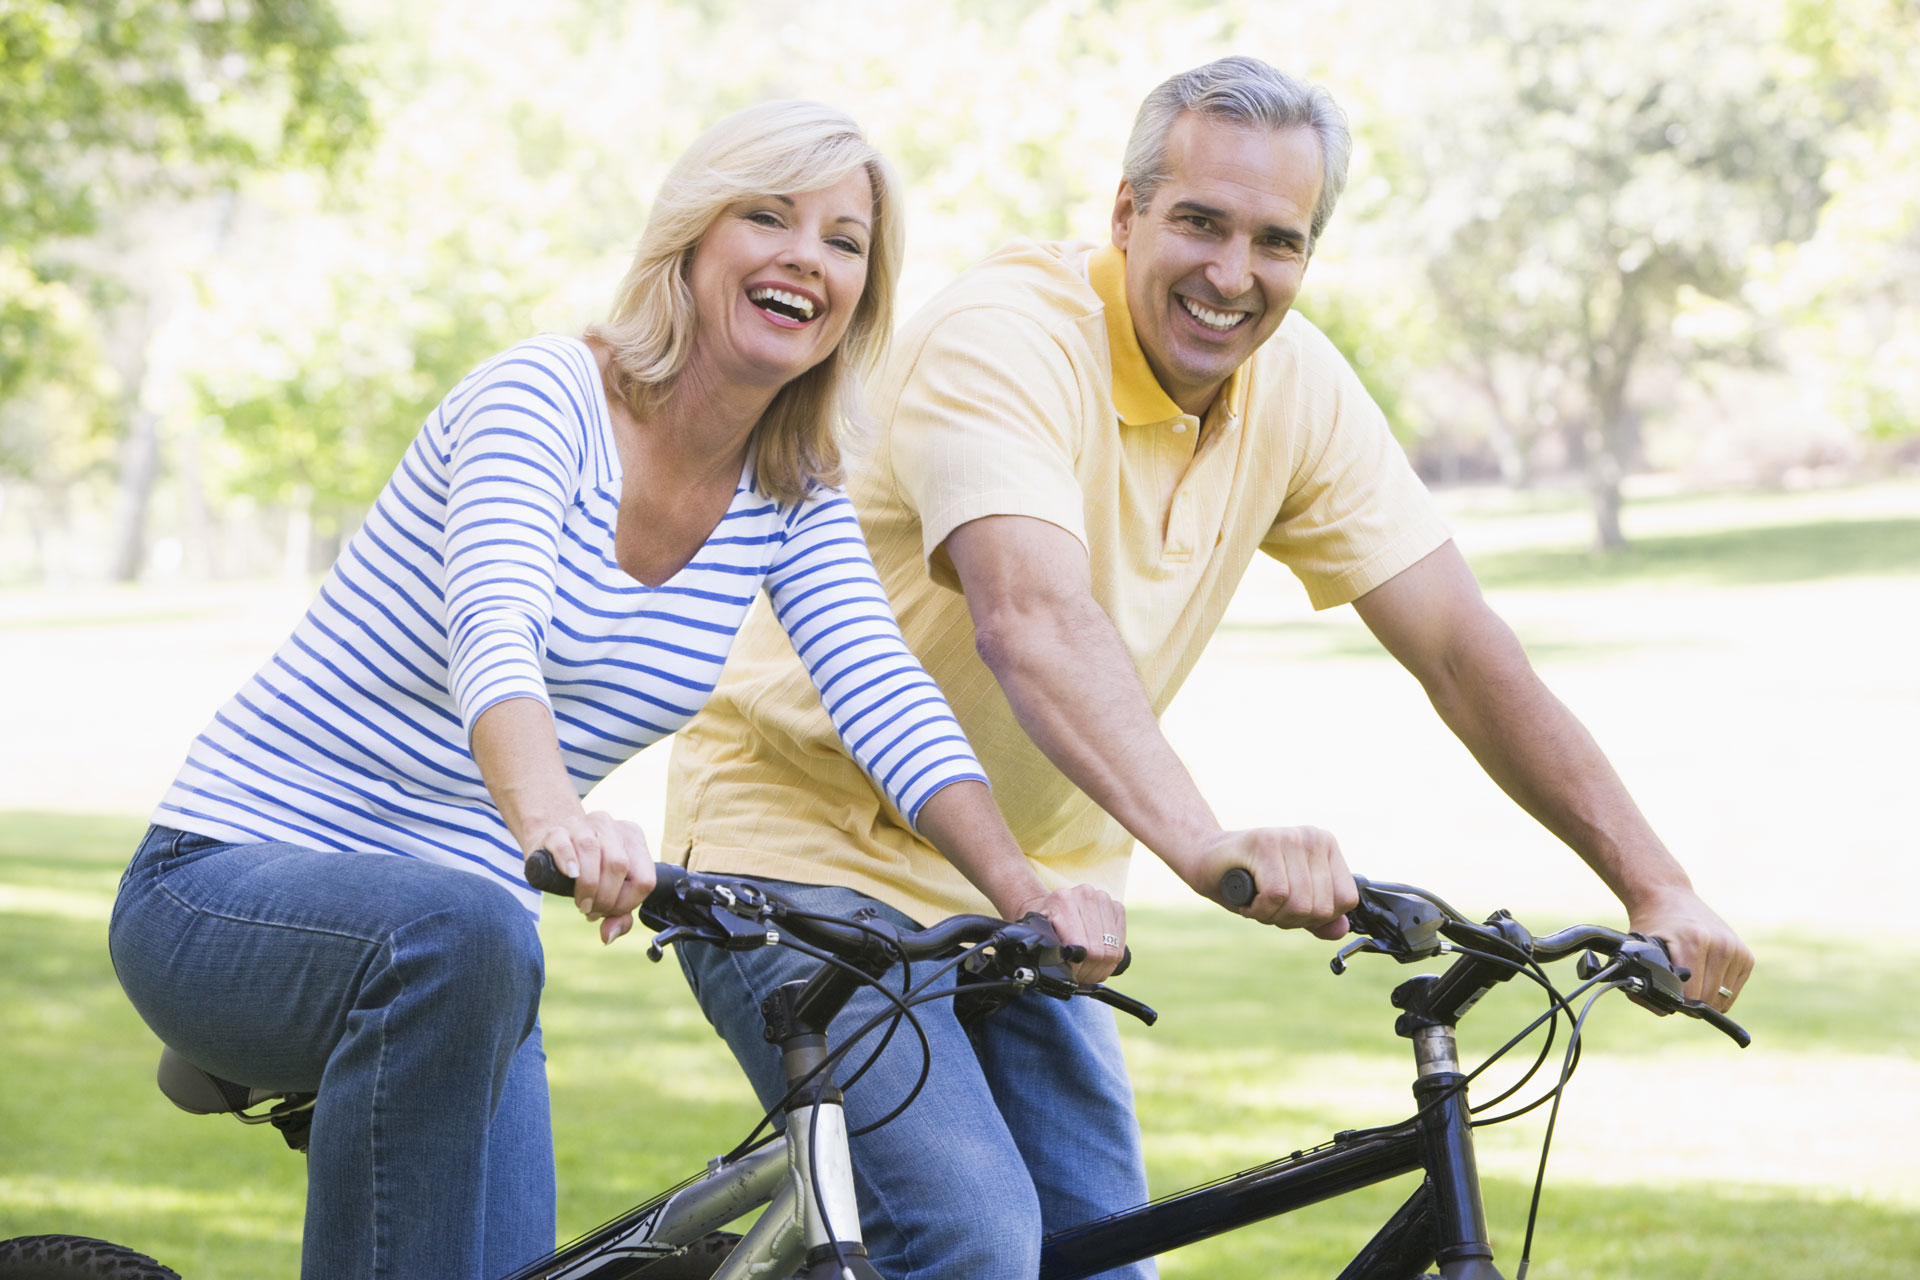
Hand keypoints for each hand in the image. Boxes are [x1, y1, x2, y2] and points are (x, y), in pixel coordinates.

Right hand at [529, 810, 654, 944]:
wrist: (552, 840)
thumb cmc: (587, 869)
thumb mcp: (610, 889)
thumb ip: (618, 915)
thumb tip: (608, 936)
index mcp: (633, 839)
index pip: (645, 879)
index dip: (627, 903)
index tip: (608, 912)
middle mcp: (612, 827)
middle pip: (619, 865)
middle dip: (605, 898)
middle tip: (590, 910)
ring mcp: (584, 824)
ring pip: (592, 850)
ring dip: (587, 887)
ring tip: (581, 903)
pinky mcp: (556, 829)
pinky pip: (564, 843)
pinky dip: (567, 861)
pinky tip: (570, 876)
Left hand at [1009, 882, 1126, 983]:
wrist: (1053, 904)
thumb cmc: (1045, 923)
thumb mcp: (1040, 935)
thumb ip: (1049, 950)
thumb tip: (1064, 971)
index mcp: (1062, 900)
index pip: (1080, 945)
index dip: (1077, 967)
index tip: (1071, 975)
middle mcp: (1085, 894)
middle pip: (1098, 950)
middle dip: (1089, 971)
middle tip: (1080, 976)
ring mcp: (1103, 899)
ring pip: (1112, 949)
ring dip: (1102, 967)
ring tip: (1090, 971)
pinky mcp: (1116, 906)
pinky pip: (1121, 940)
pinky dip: (1113, 956)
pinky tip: (1101, 959)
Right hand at [1188, 826, 1357, 939]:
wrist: (1204, 859)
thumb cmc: (1250, 881)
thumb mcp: (1291, 903)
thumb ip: (1319, 917)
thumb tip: (1341, 930)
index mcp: (1327, 846)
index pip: (1345, 900)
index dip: (1316, 917)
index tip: (1290, 906)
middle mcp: (1313, 837)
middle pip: (1322, 907)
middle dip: (1291, 919)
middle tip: (1267, 905)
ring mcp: (1290, 837)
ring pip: (1300, 904)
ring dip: (1272, 916)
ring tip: (1256, 900)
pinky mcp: (1266, 842)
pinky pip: (1276, 895)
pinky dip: (1259, 909)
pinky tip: (1248, 898)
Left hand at [1627, 887, 1752, 1010]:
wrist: (1670, 897)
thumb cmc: (1652, 926)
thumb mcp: (1640, 950)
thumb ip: (1645, 983)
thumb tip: (1665, 1010)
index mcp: (1694, 941)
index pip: (1692, 994)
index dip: (1678, 1003)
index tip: (1668, 997)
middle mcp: (1719, 944)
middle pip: (1709, 998)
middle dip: (1692, 1003)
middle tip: (1677, 990)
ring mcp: (1735, 949)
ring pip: (1723, 997)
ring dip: (1706, 998)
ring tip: (1690, 983)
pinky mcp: (1745, 955)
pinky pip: (1733, 990)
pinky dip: (1719, 992)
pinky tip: (1704, 978)